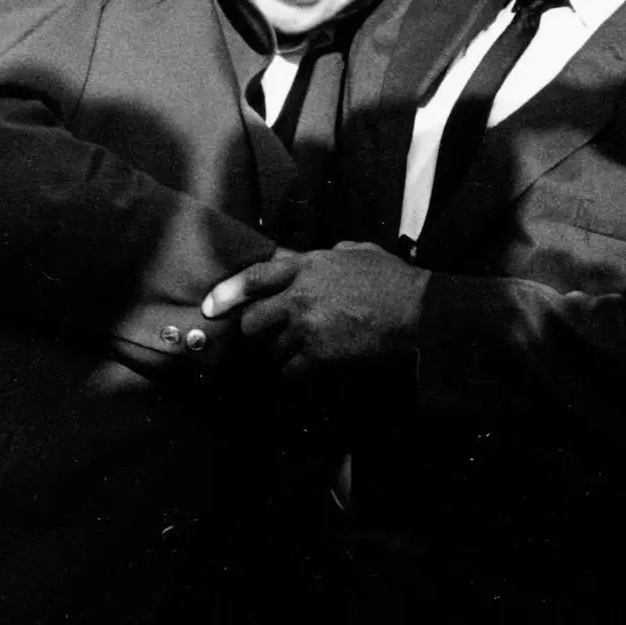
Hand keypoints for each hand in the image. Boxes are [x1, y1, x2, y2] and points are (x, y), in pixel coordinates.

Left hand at [203, 242, 428, 377]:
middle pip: (253, 320)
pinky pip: (290, 370)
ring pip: (271, 348)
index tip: (211, 305)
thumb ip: (334, 253)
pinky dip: (293, 373)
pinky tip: (303, 371)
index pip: (254, 278)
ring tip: (293, 352)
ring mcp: (306, 327)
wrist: (415, 310)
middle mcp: (299, 296)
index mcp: (307, 266)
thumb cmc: (393, 278)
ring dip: (279, 352)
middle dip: (255, 330)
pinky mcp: (319, 355)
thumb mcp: (360, 251)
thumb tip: (327, 254)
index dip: (228, 291)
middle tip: (265, 334)